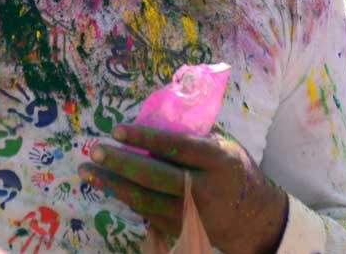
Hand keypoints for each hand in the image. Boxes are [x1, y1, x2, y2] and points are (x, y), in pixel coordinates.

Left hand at [79, 124, 287, 253]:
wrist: (257, 219)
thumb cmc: (234, 170)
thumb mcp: (223, 145)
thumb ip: (193, 133)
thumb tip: (154, 114)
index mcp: (216, 160)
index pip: (175, 146)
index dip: (144, 137)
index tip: (117, 128)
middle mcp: (204, 190)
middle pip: (155, 176)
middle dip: (121, 163)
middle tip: (95, 149)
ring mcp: (192, 215)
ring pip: (145, 200)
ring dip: (113, 185)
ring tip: (88, 171)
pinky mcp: (183, 231)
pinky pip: (148, 214)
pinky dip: (125, 199)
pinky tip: (108, 187)